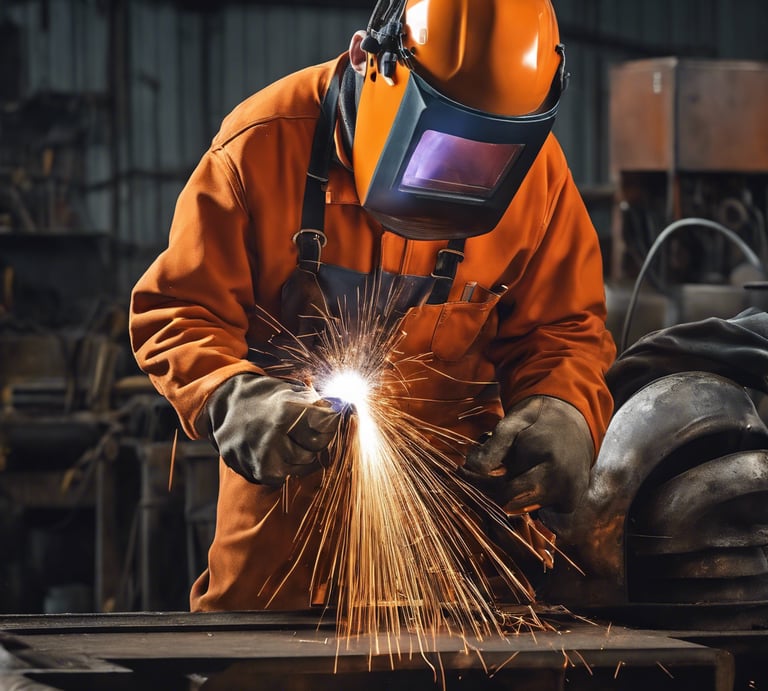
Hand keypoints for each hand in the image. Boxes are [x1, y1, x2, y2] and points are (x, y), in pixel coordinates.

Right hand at [200, 373, 339, 485]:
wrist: (226, 408)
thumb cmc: (264, 397)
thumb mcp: (290, 391)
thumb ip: (317, 402)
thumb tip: (345, 409)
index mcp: (286, 411)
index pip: (328, 424)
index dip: (330, 421)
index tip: (327, 418)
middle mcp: (276, 436)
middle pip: (318, 446)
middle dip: (317, 438)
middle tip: (305, 429)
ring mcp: (266, 456)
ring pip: (305, 462)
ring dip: (303, 452)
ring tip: (288, 438)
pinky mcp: (260, 472)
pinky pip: (289, 474)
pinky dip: (288, 464)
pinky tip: (277, 450)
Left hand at [460, 396, 592, 512]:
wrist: (572, 422)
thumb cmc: (537, 421)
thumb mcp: (513, 423)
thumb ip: (494, 446)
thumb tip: (472, 466)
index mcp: (548, 460)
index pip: (503, 488)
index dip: (479, 482)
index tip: (462, 471)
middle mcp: (562, 483)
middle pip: (510, 502)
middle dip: (489, 489)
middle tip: (475, 473)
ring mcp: (568, 495)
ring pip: (521, 506)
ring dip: (505, 492)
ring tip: (499, 471)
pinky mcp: (569, 503)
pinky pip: (535, 508)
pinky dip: (523, 496)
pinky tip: (519, 479)